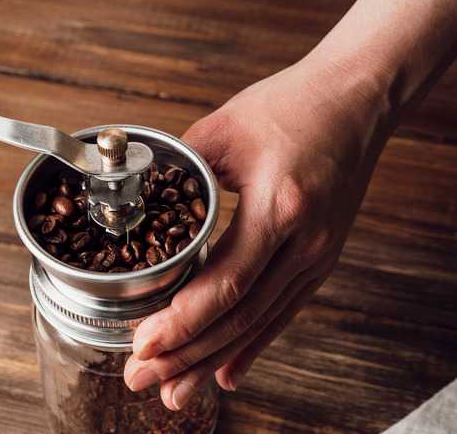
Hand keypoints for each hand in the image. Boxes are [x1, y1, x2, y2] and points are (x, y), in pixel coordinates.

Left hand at [123, 57, 389, 409]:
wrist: (356, 99)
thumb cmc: (293, 105)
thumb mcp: (223, 129)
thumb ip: (177, 170)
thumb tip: (134, 202)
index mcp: (278, 207)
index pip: (225, 282)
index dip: (182, 321)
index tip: (144, 345)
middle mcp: (304, 242)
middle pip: (239, 316)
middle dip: (186, 355)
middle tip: (142, 380)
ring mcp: (317, 256)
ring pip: (258, 323)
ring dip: (211, 360)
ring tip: (174, 391)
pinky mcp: (319, 260)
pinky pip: (281, 313)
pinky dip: (250, 346)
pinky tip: (224, 374)